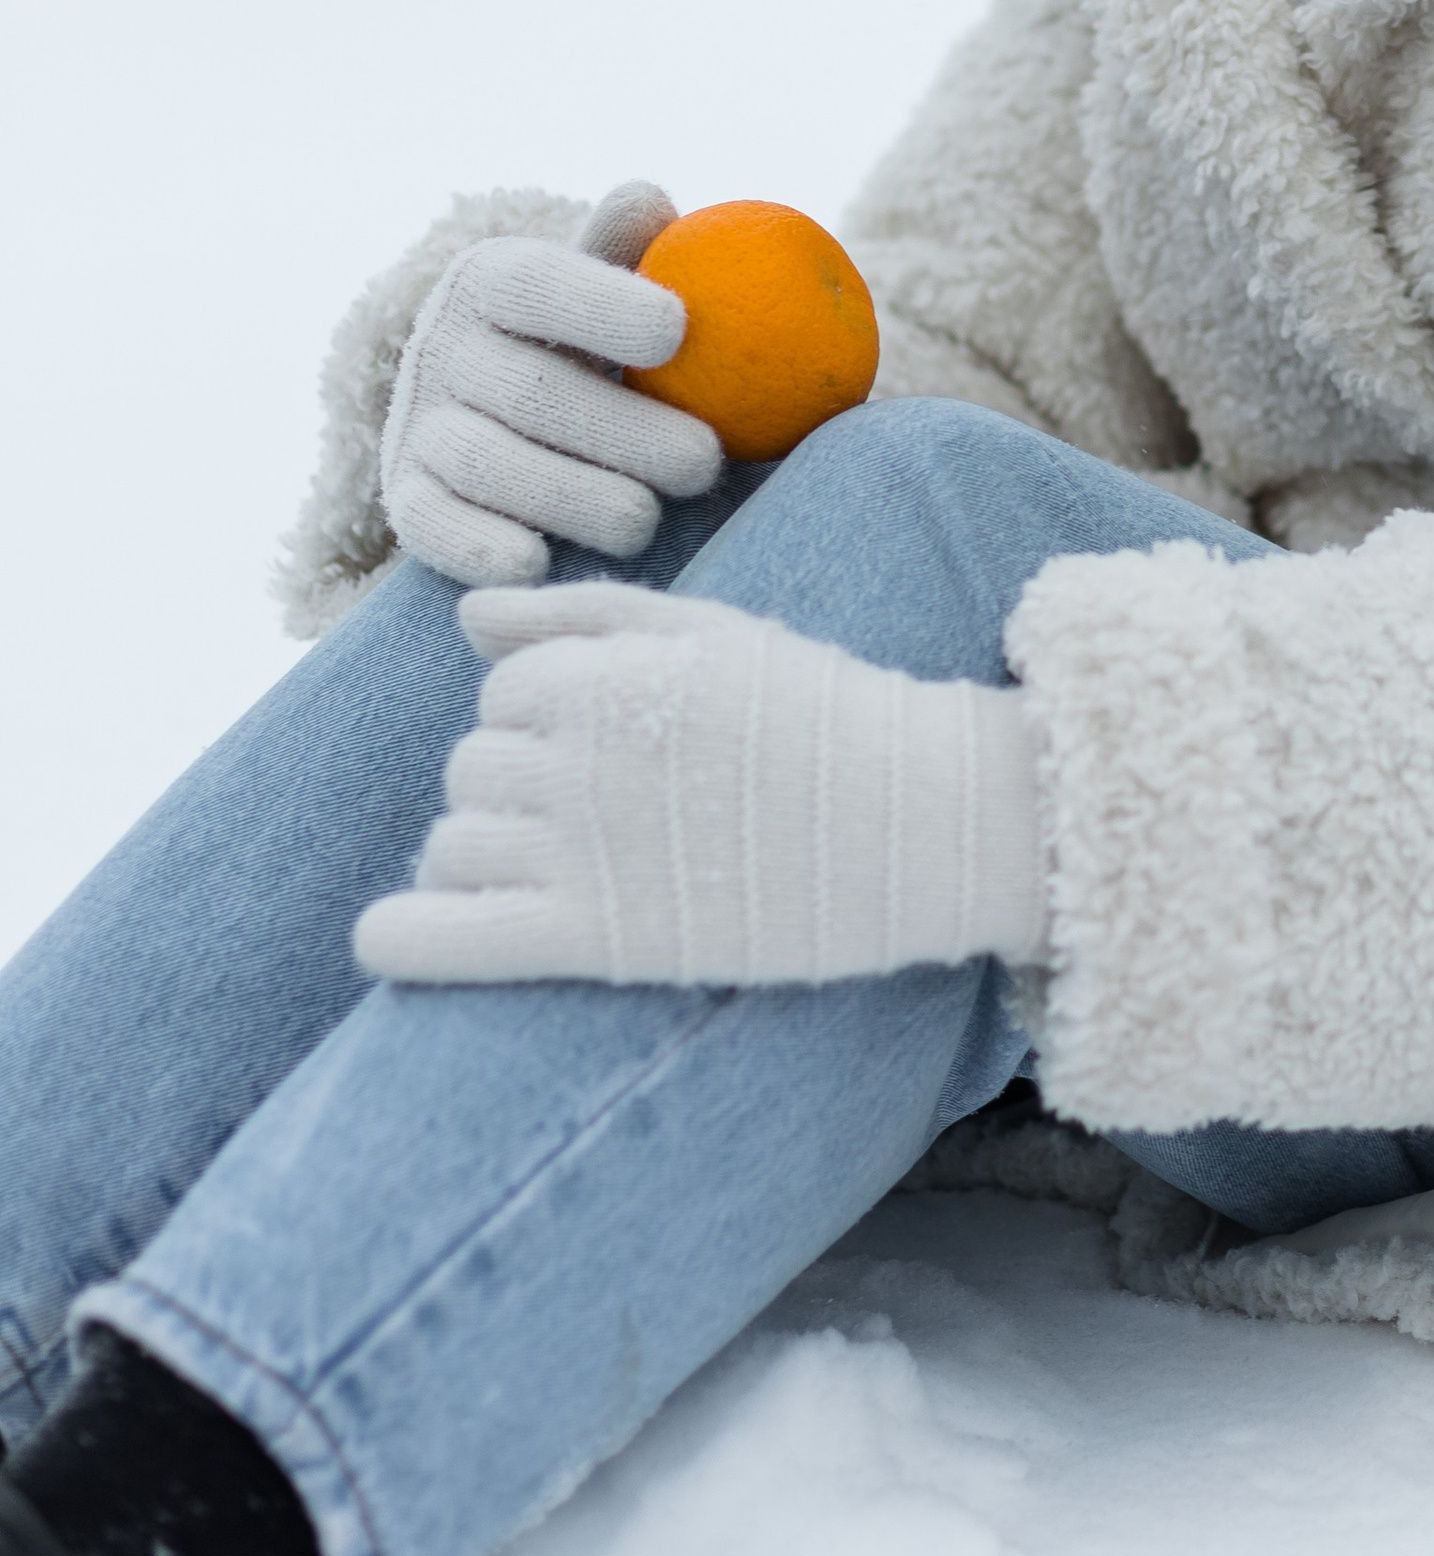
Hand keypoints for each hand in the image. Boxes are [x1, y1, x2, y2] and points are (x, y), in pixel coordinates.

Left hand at [353, 585, 1049, 987]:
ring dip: (480, 858)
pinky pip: (453, 937)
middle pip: (471, 767)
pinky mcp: (593, 937)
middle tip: (603, 821)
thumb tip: (468, 620)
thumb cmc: (823, 715)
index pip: (501, 692)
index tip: (613, 753)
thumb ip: (582, 614)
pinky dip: (406, 938)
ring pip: (455, 843)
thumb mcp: (710, 632)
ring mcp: (579, 848)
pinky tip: (387, 940)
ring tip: (550, 878)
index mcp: (600, 672)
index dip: (547, 721)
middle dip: (517, 789)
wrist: (923, 818)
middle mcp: (575, 753)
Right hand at [378, 182, 721, 587]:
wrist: (489, 399)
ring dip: (572, 497)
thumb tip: (651, 202)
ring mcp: (418, 424)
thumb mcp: (601, 283)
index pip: (542, 282)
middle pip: (532, 392)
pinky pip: (432, 526)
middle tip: (703, 463)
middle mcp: (443, 345)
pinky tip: (536, 562)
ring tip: (646, 520)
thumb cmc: (583, 337)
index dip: (604, 304)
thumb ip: (626, 247)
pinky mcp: (406, 496)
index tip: (678, 328)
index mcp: (493, 278)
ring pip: (489, 463)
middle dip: (623, 432)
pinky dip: (478, 547)